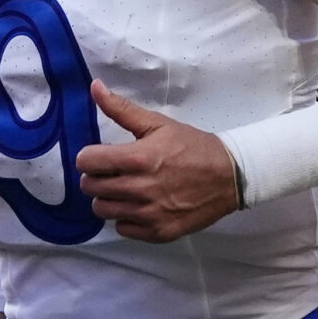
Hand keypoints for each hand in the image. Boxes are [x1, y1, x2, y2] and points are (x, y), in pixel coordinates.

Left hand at [76, 82, 241, 242]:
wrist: (230, 177)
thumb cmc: (192, 148)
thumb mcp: (159, 123)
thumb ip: (122, 109)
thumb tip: (95, 86)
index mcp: (138, 158)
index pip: (87, 162)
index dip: (89, 157)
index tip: (99, 156)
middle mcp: (140, 189)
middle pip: (90, 187)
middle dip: (97, 177)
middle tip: (114, 172)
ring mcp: (149, 214)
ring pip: (102, 210)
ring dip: (108, 198)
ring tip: (125, 189)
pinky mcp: (157, 232)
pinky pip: (122, 228)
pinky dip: (126, 217)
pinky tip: (140, 205)